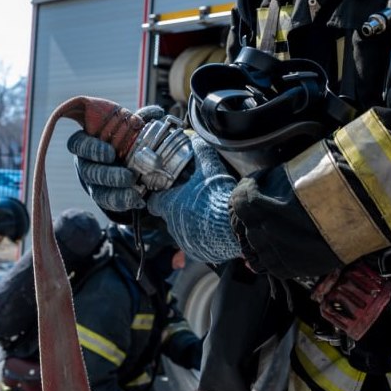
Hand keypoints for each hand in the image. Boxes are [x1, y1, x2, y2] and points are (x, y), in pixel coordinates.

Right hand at [70, 105, 165, 213]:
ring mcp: (92, 182)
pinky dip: (123, 202)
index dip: (91, 149)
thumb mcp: (129, 128)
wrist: (130, 163)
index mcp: (87, 142)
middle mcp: (86, 162)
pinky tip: (137, 200)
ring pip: (97, 190)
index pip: (78, 144)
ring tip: (135, 189)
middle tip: (129, 176)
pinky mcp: (102, 197)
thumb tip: (156, 113)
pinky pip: (108, 202)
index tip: (110, 153)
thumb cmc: (125, 140)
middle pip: (88, 171)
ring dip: (117, 191)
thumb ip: (139, 119)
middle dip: (109, 174)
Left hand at [146, 136, 240, 263]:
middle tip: (194, 201)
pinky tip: (213, 229)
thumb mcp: (209, 168)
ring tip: (206, 215)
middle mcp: (173, 226)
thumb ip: (200, 152)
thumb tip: (196, 138)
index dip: (160, 197)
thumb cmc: (218, 196)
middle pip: (170, 217)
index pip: (154, 203)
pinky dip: (202, 238)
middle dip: (180, 210)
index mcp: (170, 206)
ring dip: (191, 224)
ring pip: (183, 231)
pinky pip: (196, 245)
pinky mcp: (198, 252)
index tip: (167, 194)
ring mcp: (185, 241)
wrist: (235, 223)